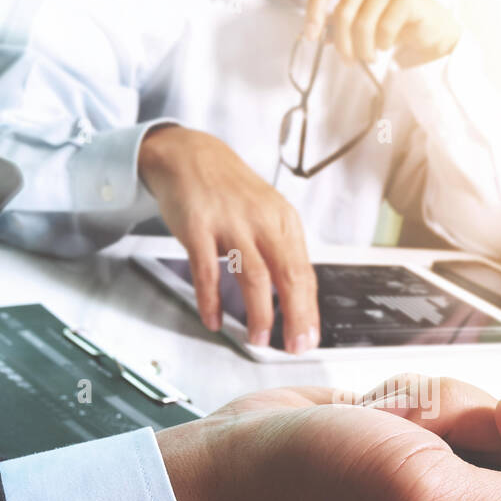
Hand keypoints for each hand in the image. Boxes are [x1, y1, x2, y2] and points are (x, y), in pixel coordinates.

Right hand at [138, 126, 319, 352]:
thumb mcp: (266, 216)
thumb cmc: (229, 192)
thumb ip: (280, 252)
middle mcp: (261, 221)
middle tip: (293, 345)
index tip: (310, 337)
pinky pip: (207, 271)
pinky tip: (214, 319)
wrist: (190, 154)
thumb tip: (296, 298)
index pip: (304, 272)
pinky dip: (211, 300)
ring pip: (253, 276)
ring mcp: (230, 223)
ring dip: (258, 313)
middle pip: (286, 275)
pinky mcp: (198, 227)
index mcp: (283, 221)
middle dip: (294, 316)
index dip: (308, 309)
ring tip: (258, 338)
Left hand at [303, 0, 461, 67]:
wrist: (429, 30)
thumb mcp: (358, 22)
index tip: (311, 37)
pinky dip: (383, 44)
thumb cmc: (390, 25)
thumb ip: (336, 24)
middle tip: (349, 61)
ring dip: (363, 49)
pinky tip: (386, 46)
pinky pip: (384, 28)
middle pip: (342, 12)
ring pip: (362, 23)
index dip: (313, 13)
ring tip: (368, 58)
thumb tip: (315, 35)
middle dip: (343, 44)